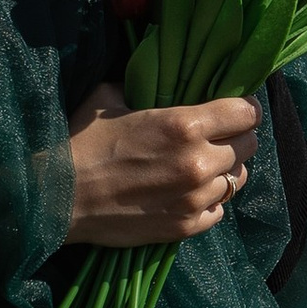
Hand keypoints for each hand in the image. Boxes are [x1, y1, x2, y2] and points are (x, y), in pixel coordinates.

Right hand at [64, 87, 258, 246]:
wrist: (57, 199)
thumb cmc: (81, 144)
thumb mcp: (110, 98)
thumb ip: (144, 87)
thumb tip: (157, 80)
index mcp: (184, 124)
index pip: (246, 113)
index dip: (245, 109)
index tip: (238, 110)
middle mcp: (198, 162)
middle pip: (249, 146)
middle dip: (237, 138)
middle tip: (219, 137)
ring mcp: (194, 198)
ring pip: (237, 180)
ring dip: (225, 171)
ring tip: (204, 167)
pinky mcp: (185, 227)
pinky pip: (219, 211)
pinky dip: (210, 201)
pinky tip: (190, 194)